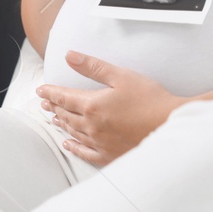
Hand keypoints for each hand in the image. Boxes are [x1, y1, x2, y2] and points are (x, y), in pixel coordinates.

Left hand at [37, 52, 187, 165]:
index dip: (51, 93)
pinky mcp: (109, 154)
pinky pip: (85, 152)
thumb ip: (93, 67)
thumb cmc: (150, 99)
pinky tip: (69, 144)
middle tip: (45, 103)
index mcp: (92, 105)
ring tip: (54, 118)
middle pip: (66, 115)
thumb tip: (70, 57)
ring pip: (73, 132)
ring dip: (62, 123)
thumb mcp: (121, 75)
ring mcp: (99, 142)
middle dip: (54, 107)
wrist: (170, 125)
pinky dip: (74, 147)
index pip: (64, 97)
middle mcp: (92, 126)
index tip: (41, 90)